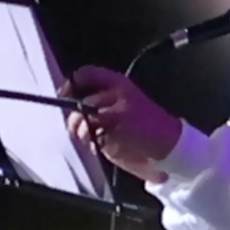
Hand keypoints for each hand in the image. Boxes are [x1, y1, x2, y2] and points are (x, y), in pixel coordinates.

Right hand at [63, 66, 180, 176]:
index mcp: (113, 85)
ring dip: (80, 129)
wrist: (166, 153)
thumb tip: (75, 119)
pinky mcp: (102, 137)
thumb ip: (94, 117)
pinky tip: (95, 146)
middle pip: (76, 98)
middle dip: (74, 112)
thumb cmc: (148, 128)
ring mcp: (103, 118)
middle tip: (82, 125)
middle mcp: (105, 99)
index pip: (84, 75)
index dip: (71, 83)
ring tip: (91, 138)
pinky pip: (84, 136)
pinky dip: (86, 141)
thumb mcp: (120, 119)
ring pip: (77, 119)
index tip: (63, 97)